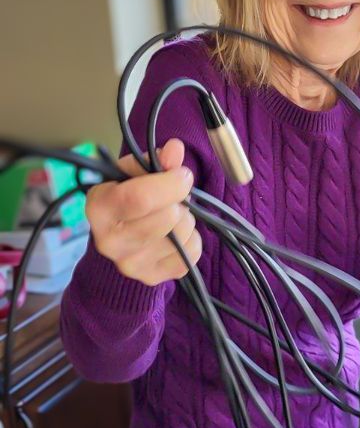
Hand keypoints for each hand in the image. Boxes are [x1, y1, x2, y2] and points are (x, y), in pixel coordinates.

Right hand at [86, 138, 201, 285]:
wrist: (117, 237)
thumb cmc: (125, 197)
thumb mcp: (133, 172)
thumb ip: (155, 159)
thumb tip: (175, 149)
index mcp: (98, 207)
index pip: (140, 198)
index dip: (170, 183)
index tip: (181, 175)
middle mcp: (108, 241)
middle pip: (168, 218)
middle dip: (179, 202)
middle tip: (172, 199)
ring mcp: (129, 265)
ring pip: (182, 235)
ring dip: (186, 220)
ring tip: (171, 217)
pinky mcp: (150, 278)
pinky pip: (191, 254)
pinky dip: (192, 241)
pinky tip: (175, 235)